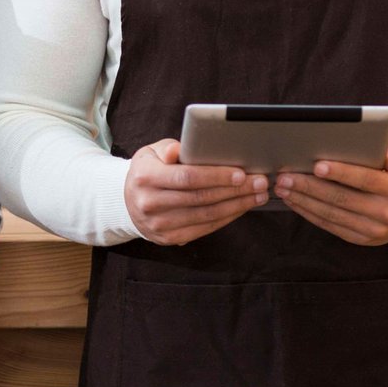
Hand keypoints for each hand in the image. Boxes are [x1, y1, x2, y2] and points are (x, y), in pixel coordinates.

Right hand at [123, 138, 267, 245]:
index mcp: (146, 177)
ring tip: (257, 195)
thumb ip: (168, 148)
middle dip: (235, 190)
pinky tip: (241, 208)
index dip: (216, 176)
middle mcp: (150, 203)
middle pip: (201, 197)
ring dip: (237, 205)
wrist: (128, 203)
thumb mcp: (150, 153)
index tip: (241, 172)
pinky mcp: (169, 238)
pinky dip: (226, 218)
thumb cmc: (148, 172)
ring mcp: (159, 224)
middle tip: (259, 182)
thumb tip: (178, 151)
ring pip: (206, 215)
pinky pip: (204, 228)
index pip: (186, 177)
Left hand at [274, 142, 387, 244]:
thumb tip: (385, 151)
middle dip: (310, 186)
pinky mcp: (360, 239)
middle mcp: (387, 213)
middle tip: (286, 175)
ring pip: (332, 214)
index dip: (341, 173)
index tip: (317, 165)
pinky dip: (309, 213)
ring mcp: (374, 230)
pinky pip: (330, 225)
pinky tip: (294, 200)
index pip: (366, 180)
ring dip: (303, 200)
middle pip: (342, 199)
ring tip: (283, 187)